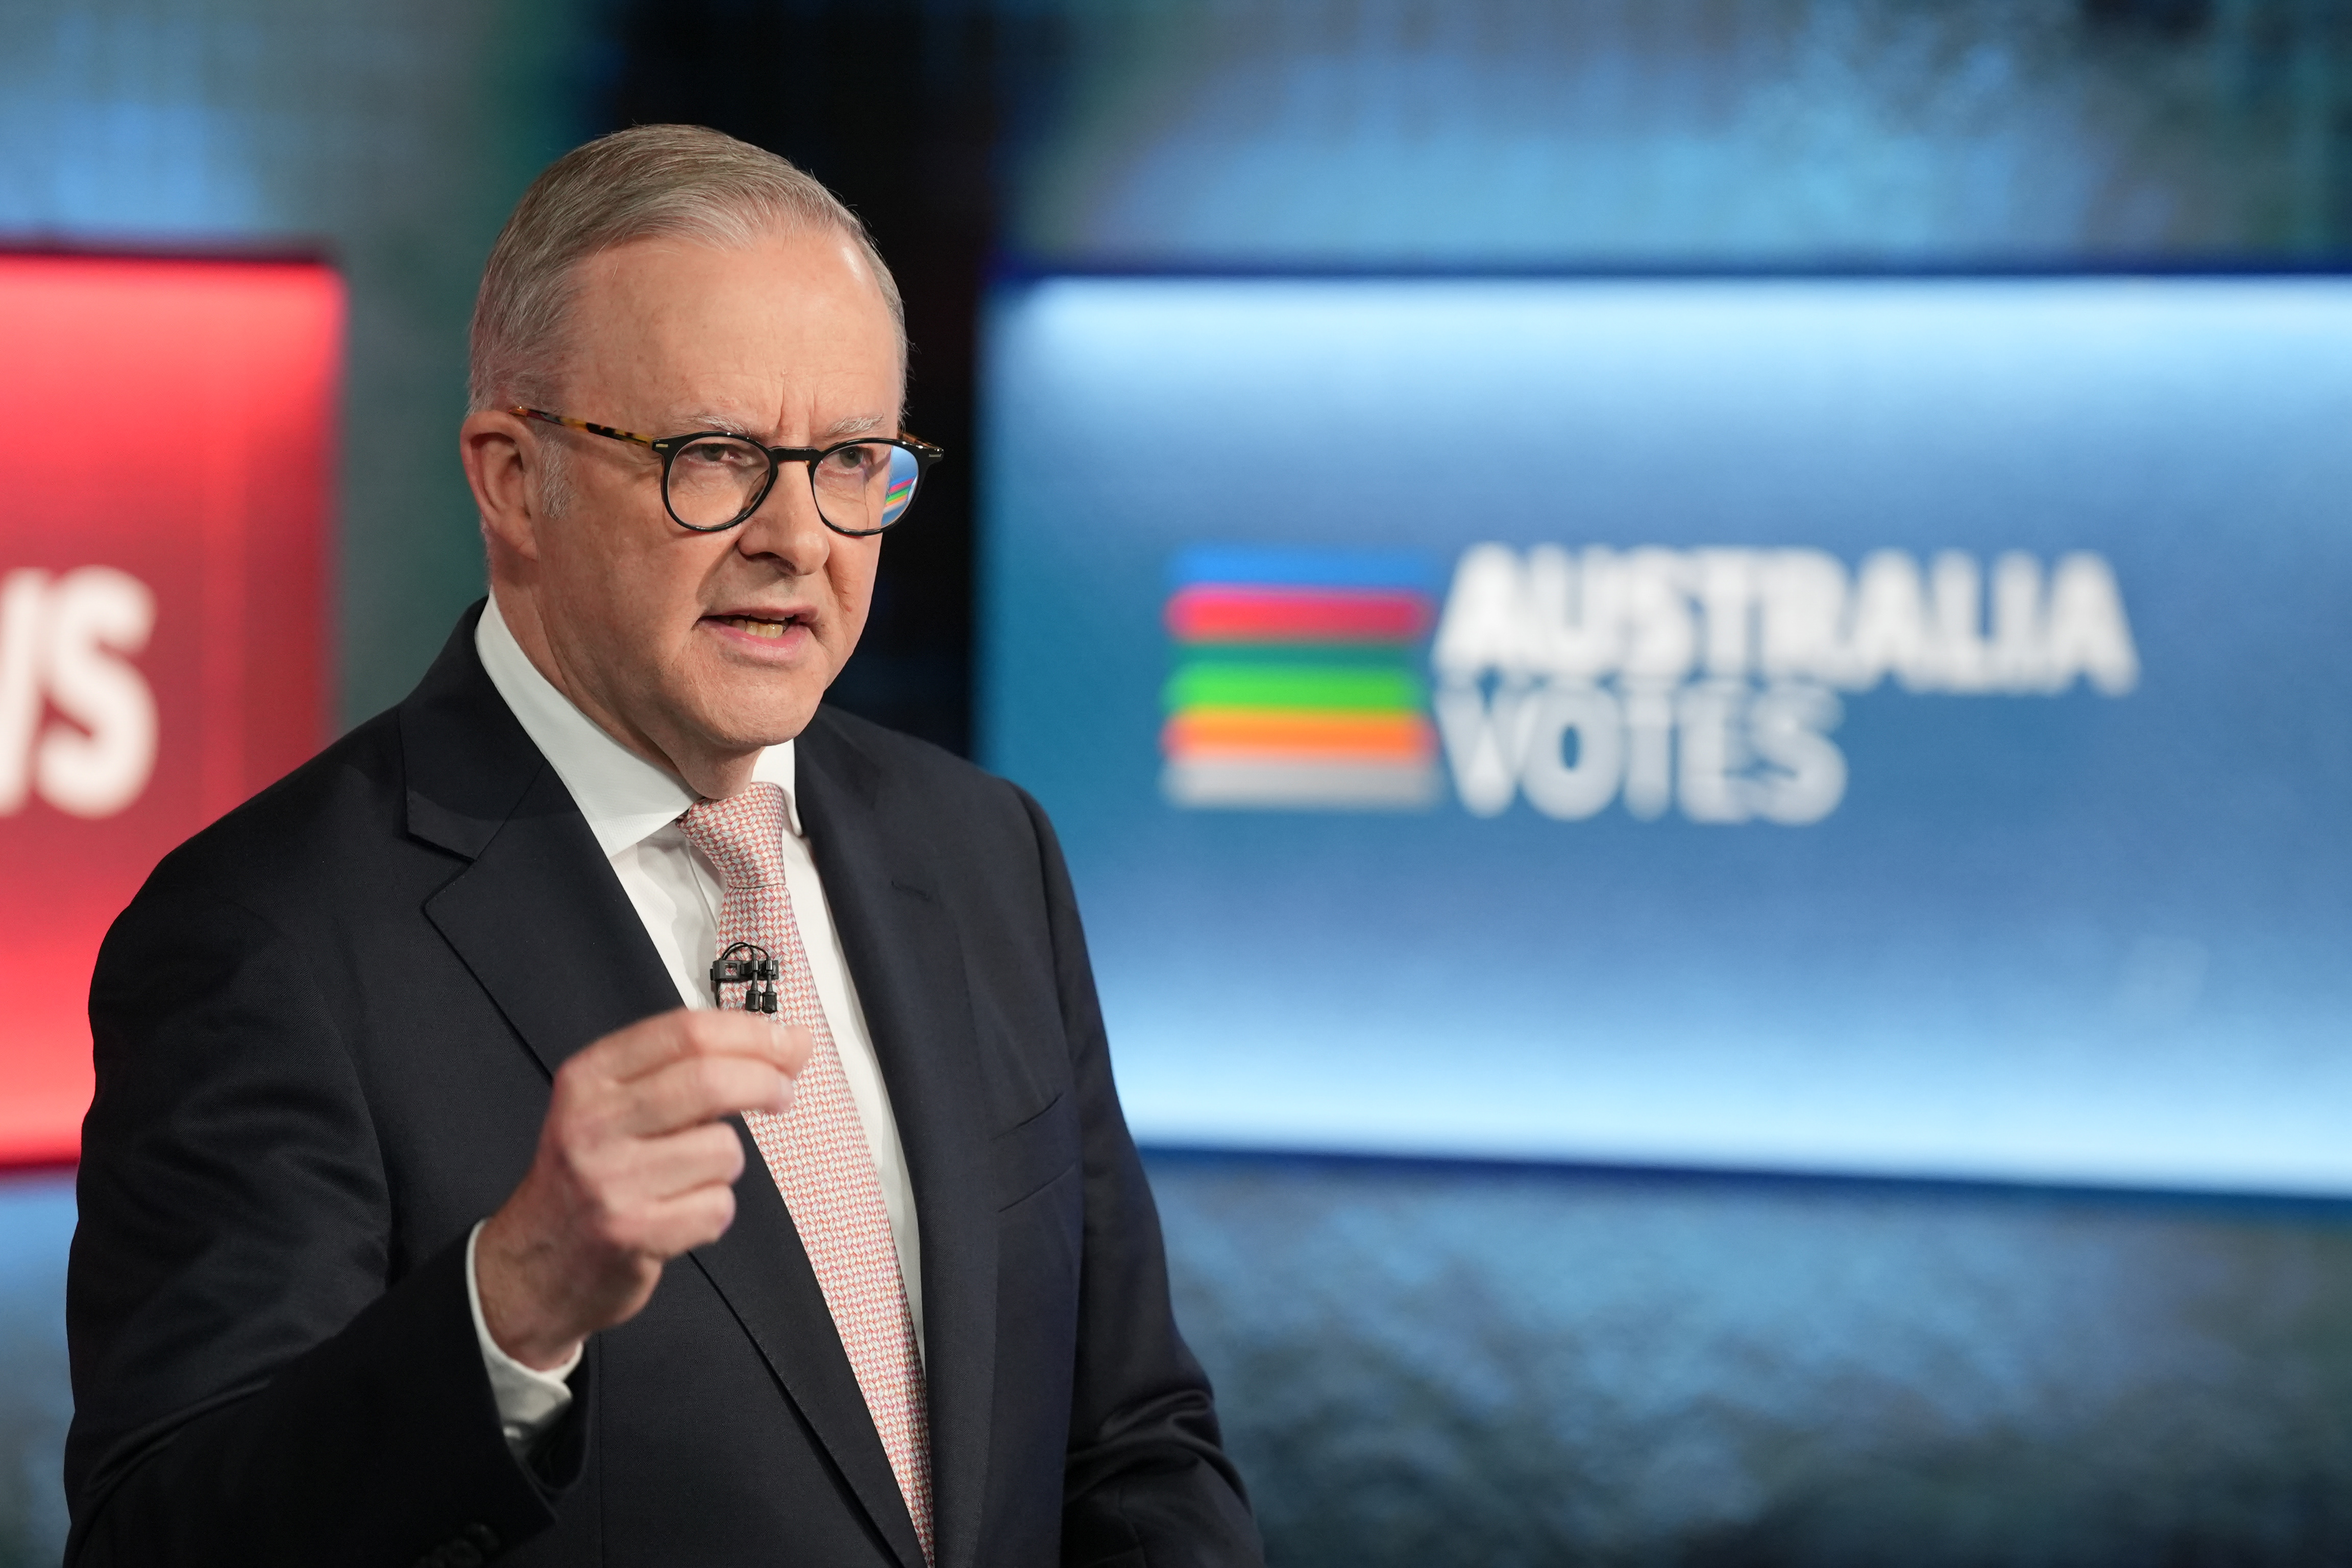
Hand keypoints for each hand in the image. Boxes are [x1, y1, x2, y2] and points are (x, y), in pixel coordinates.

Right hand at [476, 1008, 812, 1369]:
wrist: (531, 1267)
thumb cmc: (589, 1178)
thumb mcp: (614, 1107)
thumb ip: (689, 1070)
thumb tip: (788, 1044)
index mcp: (589, 1079)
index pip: (684, 1032)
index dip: (750, 1033)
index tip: (787, 1042)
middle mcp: (592, 1123)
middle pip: (708, 1080)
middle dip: (765, 1081)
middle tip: (781, 1092)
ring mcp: (610, 1180)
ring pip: (722, 1149)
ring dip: (727, 1163)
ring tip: (692, 1177)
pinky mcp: (630, 1232)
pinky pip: (716, 1206)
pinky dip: (713, 1211)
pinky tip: (679, 1214)